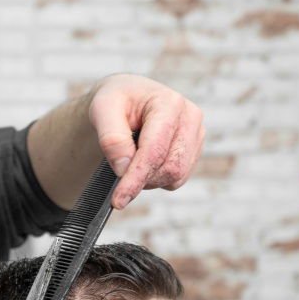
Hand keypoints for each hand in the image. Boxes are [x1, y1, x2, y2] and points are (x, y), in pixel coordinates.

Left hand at [88, 74, 204, 208]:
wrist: (127, 99)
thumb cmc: (116, 100)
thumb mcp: (102, 109)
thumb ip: (111, 138)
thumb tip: (123, 168)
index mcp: (169, 103)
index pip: (155, 151)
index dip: (136, 178)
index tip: (119, 200)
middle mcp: (190, 117)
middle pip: (171, 167)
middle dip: (142, 179)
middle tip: (119, 174)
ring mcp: (196, 135)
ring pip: (176, 177)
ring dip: (149, 179)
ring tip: (132, 161)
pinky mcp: (194, 150)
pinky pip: (178, 179)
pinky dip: (157, 179)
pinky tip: (145, 163)